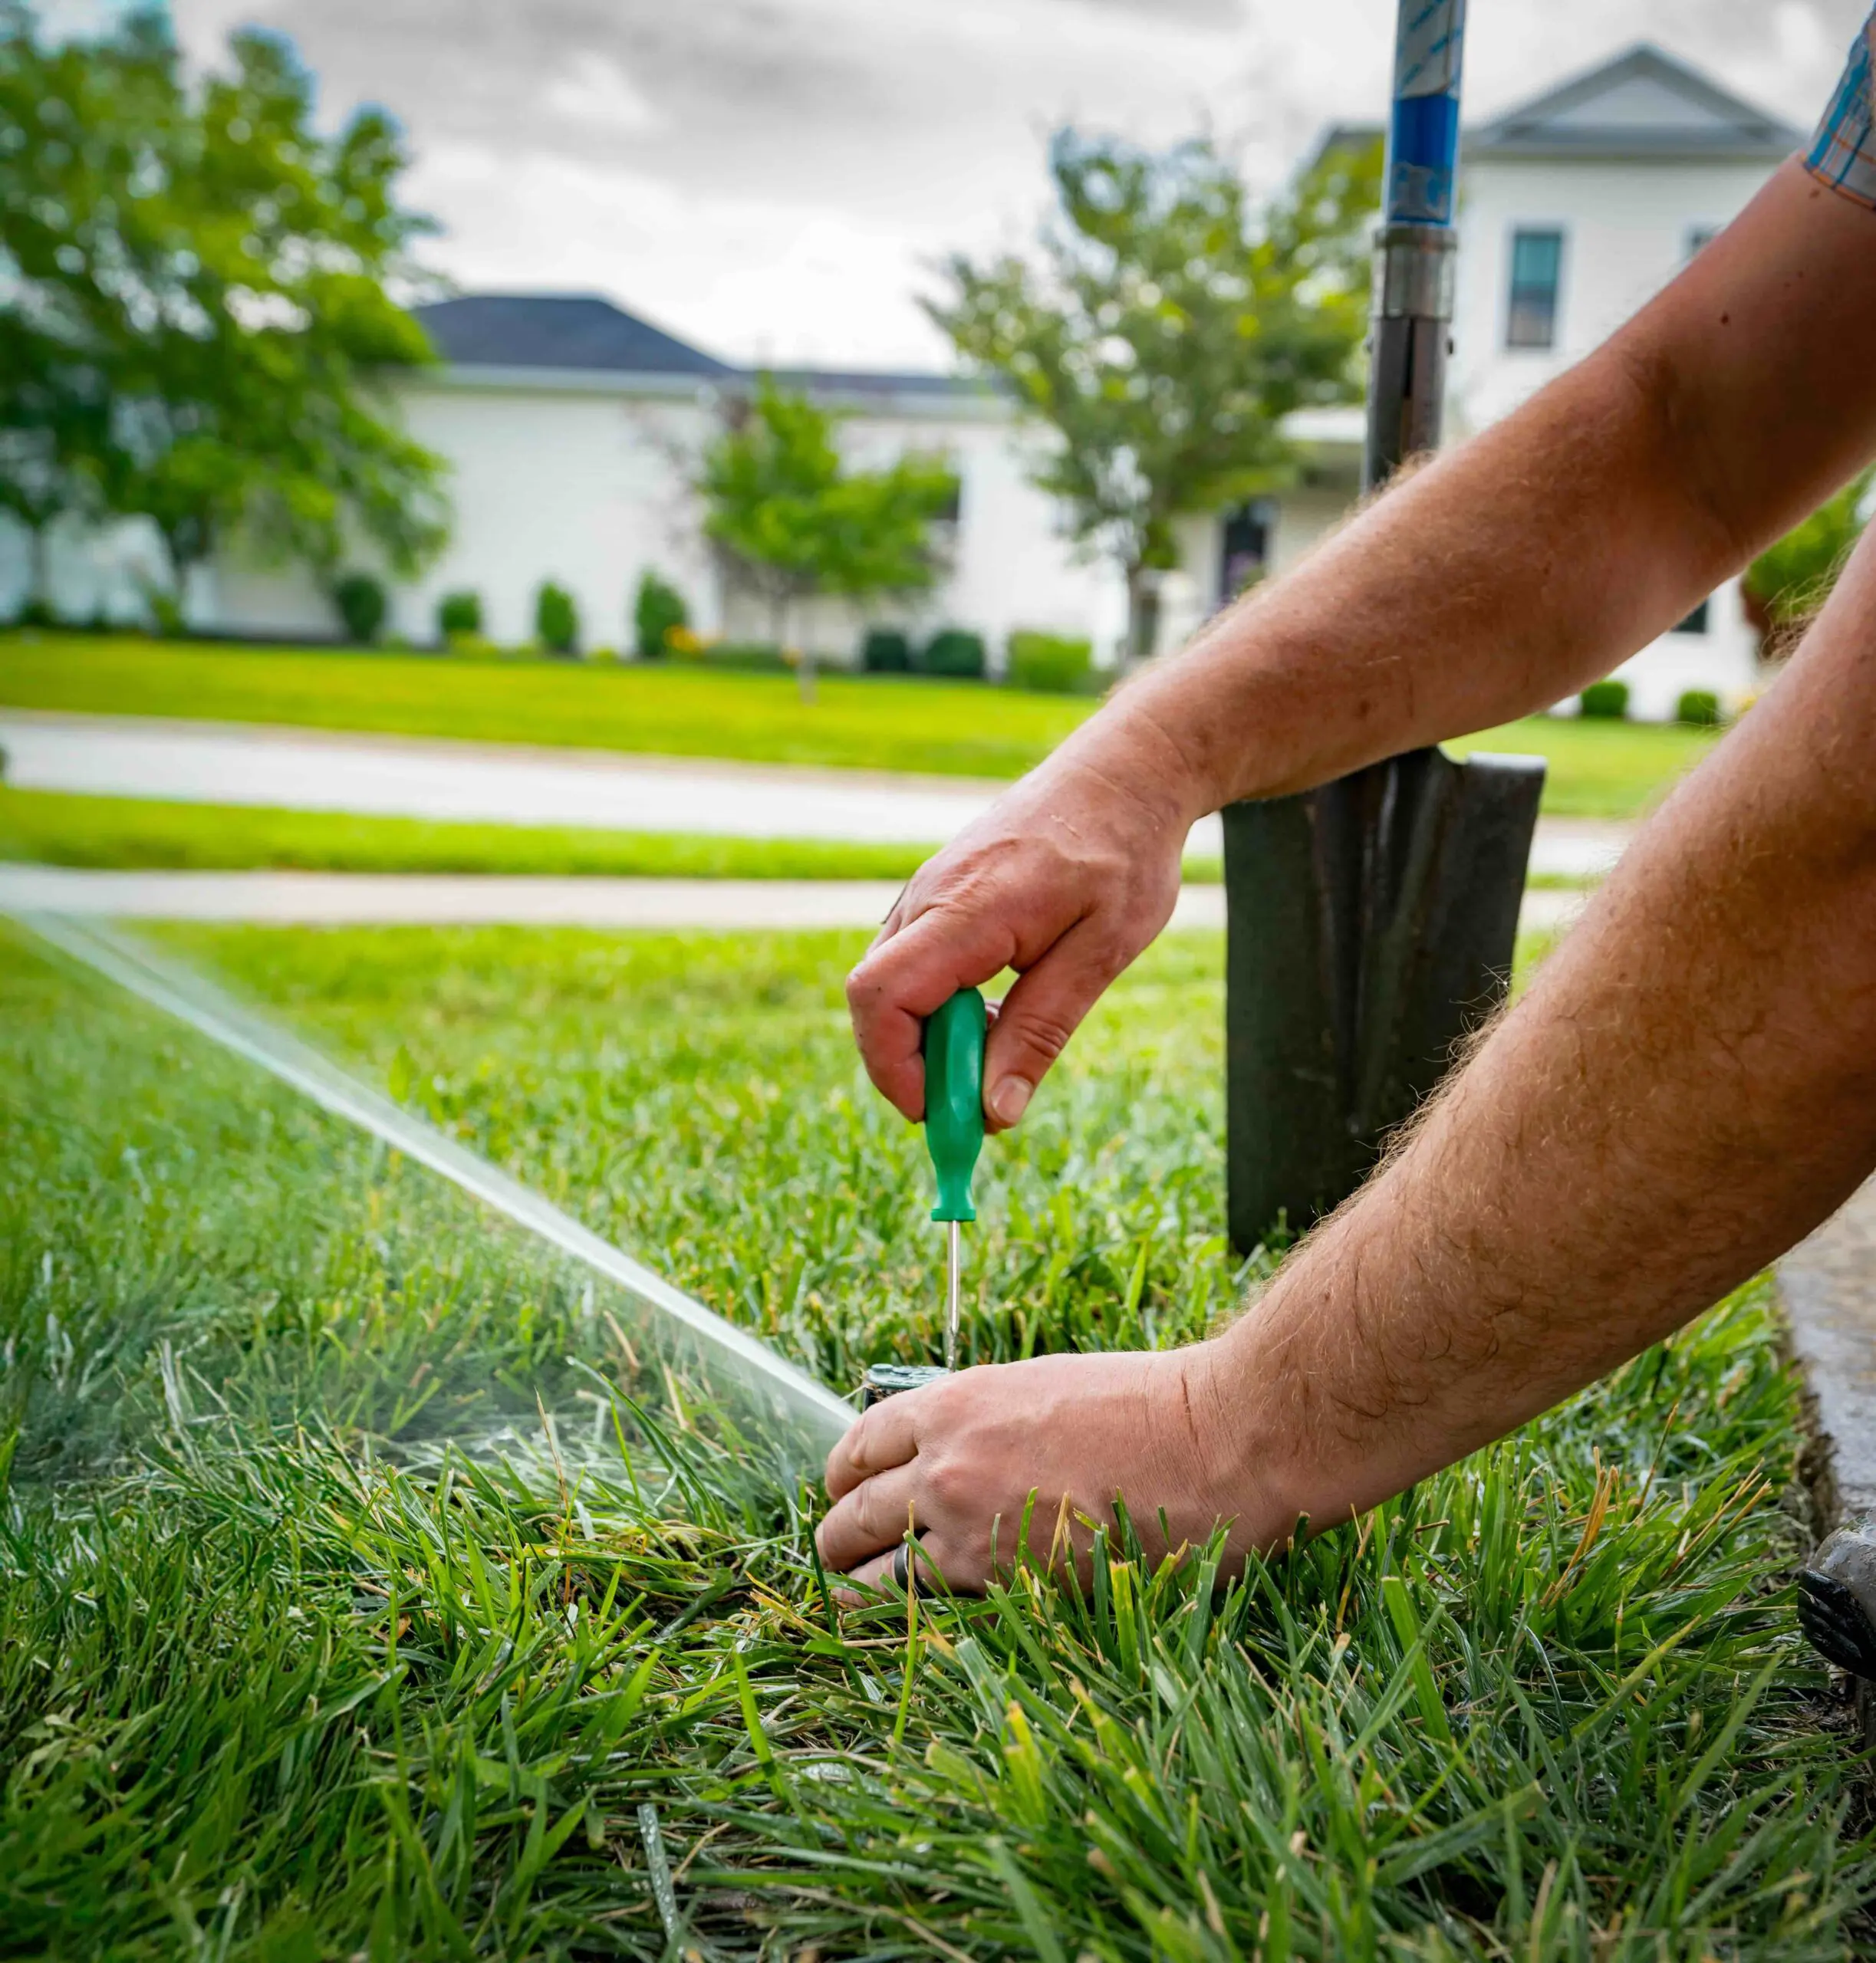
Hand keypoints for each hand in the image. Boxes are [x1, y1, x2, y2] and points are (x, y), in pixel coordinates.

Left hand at [815, 1343, 1285, 1595]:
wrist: (1216, 1442)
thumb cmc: (1147, 1406)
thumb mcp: (1040, 1386)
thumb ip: (980, 1421)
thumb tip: (945, 1450)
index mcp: (954, 1404)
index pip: (857, 1445)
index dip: (842, 1475)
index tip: (844, 1493)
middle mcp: (945, 1464)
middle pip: (849, 1514)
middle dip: (838, 1539)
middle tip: (842, 1554)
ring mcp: (969, 1530)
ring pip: (869, 1578)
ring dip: (857, 1592)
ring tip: (857, 1602)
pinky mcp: (1007, 1586)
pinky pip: (927, 1615)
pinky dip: (910, 1625)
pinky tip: (913, 1630)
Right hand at [846, 741, 1191, 1129]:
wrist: (1123, 774)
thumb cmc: (1123, 854)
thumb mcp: (1102, 952)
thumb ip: (1041, 1030)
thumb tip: (994, 1114)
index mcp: (968, 908)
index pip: (881, 996)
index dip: (895, 1068)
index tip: (946, 1113)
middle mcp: (928, 897)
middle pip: (877, 1002)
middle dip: (915, 1066)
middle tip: (984, 1097)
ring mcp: (925, 893)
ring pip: (892, 989)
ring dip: (934, 1038)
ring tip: (1006, 1037)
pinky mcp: (934, 898)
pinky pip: (913, 968)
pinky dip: (941, 1007)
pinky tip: (998, 1007)